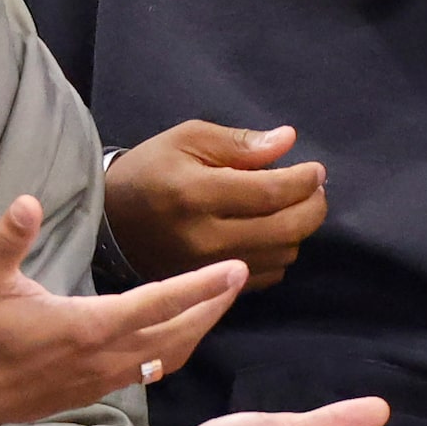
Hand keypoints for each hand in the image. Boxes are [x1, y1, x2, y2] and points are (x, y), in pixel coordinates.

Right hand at [0, 196, 245, 423]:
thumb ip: (10, 238)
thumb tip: (28, 201)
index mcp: (86, 325)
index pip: (158, 303)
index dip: (200, 286)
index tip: (235, 269)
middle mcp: (102, 357)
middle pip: (176, 334)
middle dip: (211, 307)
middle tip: (239, 279)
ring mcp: (97, 380)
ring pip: (165, 359)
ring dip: (195, 332)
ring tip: (215, 307)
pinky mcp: (88, 392)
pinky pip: (144, 374)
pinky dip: (169, 353)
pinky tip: (172, 340)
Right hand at [104, 122, 328, 288]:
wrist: (110, 222)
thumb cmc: (150, 171)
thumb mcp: (187, 139)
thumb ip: (239, 142)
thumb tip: (288, 141)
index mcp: (195, 194)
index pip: (268, 193)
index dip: (303, 181)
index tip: (316, 170)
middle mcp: (204, 237)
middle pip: (284, 230)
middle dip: (312, 207)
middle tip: (314, 189)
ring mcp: (208, 269)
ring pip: (281, 255)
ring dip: (298, 230)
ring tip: (291, 206)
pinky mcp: (210, 286)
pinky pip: (267, 275)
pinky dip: (280, 252)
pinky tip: (270, 232)